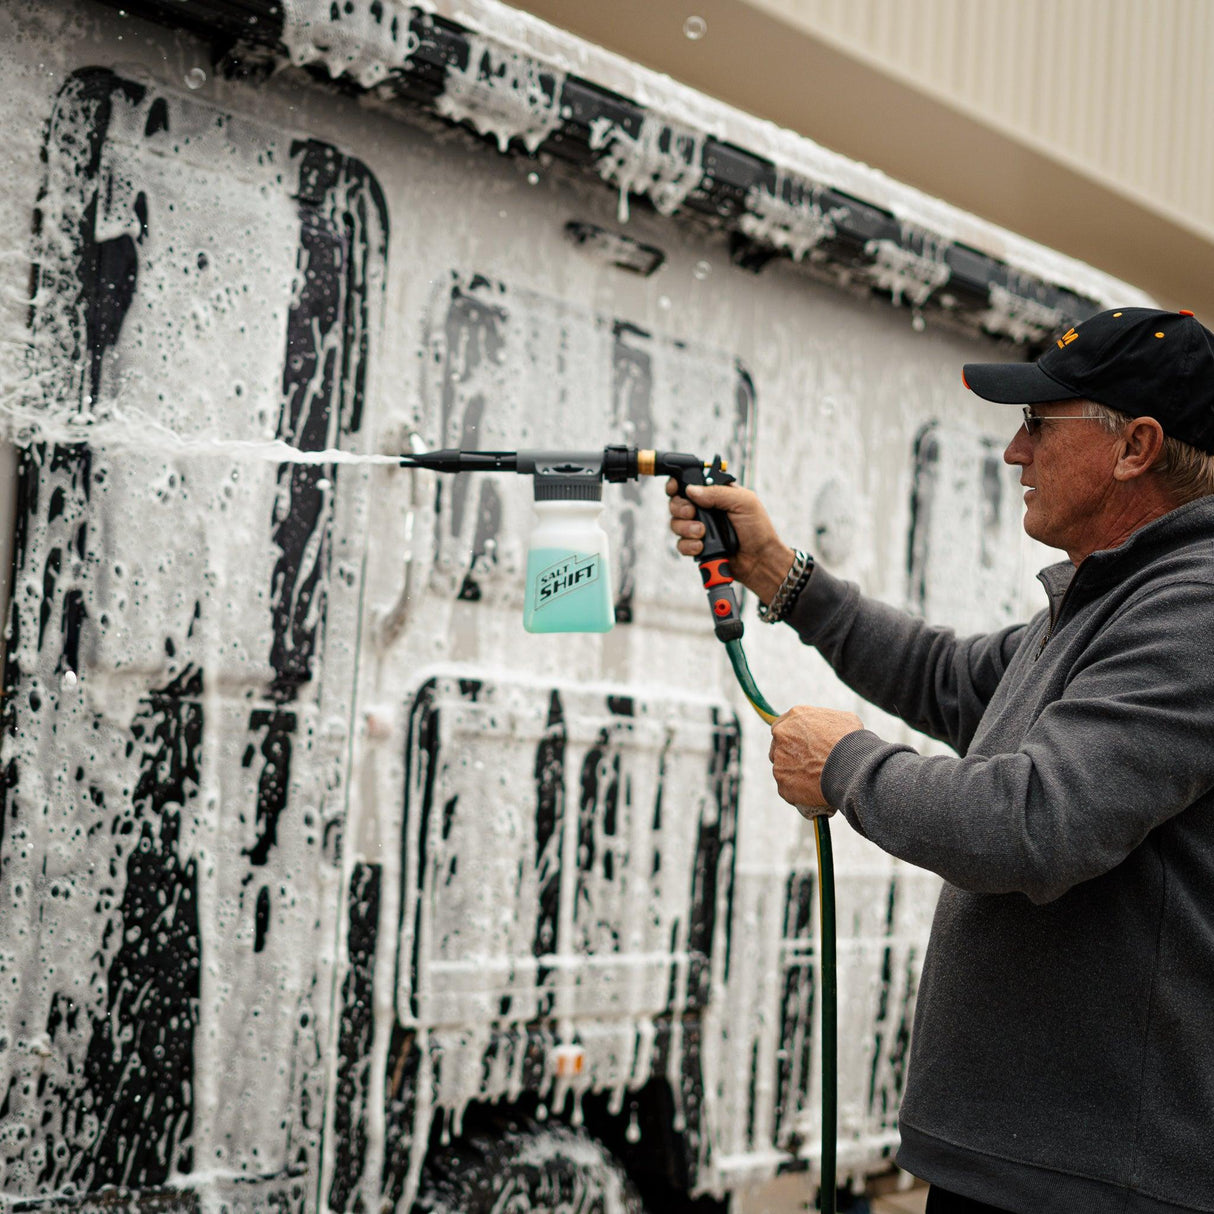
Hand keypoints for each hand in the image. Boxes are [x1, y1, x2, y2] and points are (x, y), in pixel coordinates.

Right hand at [666, 479, 795, 603]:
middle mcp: (705, 509)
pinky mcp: (697, 546)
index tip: (675, 488)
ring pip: (675, 523)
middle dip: (680, 508)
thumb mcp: (743, 502)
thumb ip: (717, 492)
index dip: (678, 484)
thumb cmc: (758, 528)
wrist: (759, 559)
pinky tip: (701, 546)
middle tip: (692, 513)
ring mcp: (699, 528)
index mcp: (716, 493)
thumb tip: (691, 490)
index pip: (690, 483)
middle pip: (677, 502)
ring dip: (686, 528)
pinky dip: (688, 545)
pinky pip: (681, 544)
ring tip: (701, 533)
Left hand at [769, 704, 863, 816]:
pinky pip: (787, 789)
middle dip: (789, 756)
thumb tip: (826, 729)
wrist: (854, 769)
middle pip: (778, 748)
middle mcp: (782, 736)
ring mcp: (780, 761)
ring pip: (782, 769)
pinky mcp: (783, 784)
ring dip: (793, 775)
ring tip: (815, 781)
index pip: (782, 727)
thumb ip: (825, 722)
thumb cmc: (853, 743)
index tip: (798, 746)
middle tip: (806, 764)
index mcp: (794, 717)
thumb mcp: (843, 720)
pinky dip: (797, 793)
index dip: (791, 738)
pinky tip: (813, 793)